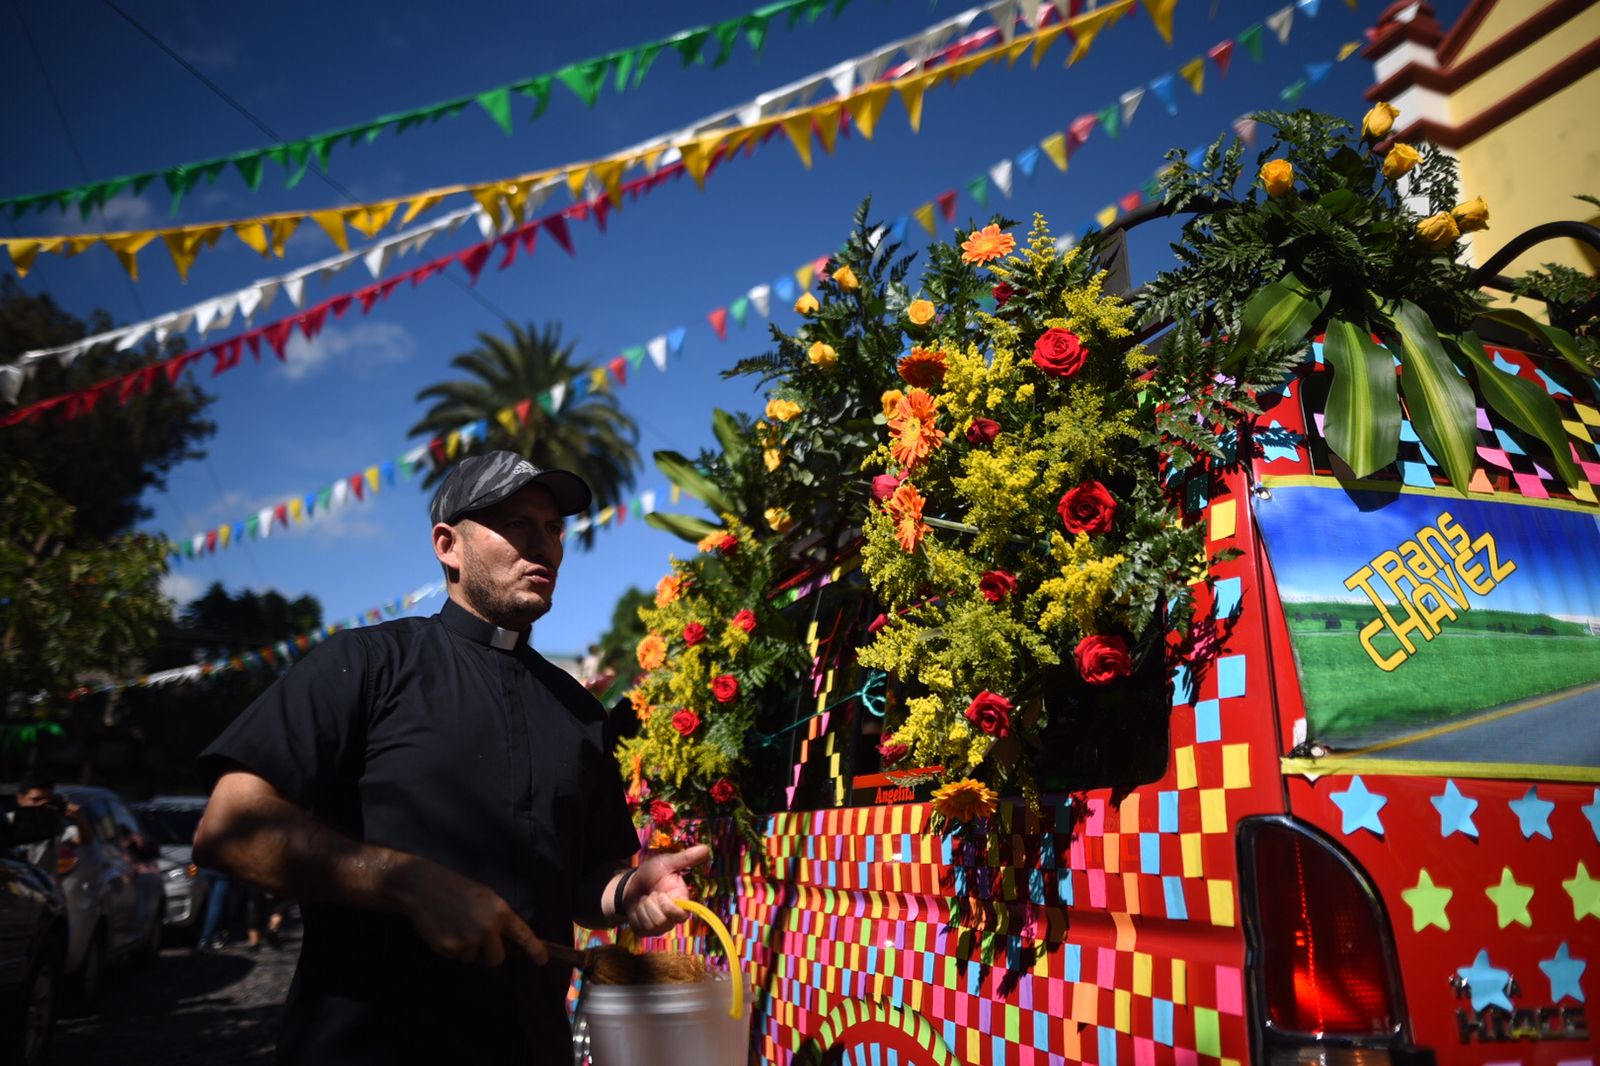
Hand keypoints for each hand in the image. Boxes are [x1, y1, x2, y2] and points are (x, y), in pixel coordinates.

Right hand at [393, 858, 546, 966]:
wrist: (424, 887)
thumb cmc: (457, 889)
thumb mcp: (486, 898)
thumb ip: (499, 918)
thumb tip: (508, 942)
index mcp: (500, 912)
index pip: (523, 936)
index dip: (535, 950)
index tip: (542, 960)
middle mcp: (487, 928)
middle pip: (497, 959)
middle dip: (489, 954)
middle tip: (477, 937)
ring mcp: (467, 940)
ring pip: (473, 959)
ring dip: (467, 949)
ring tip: (456, 926)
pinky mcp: (449, 948)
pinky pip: (456, 957)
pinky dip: (451, 948)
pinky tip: (445, 929)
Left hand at [623, 844, 710, 934]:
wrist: (630, 885)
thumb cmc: (651, 873)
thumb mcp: (666, 863)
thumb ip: (685, 859)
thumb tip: (706, 848)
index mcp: (681, 900)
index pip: (682, 915)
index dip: (670, 907)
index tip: (660, 895)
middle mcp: (673, 916)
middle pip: (664, 920)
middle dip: (652, 905)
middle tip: (651, 894)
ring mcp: (660, 925)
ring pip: (652, 924)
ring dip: (643, 909)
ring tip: (645, 899)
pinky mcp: (647, 931)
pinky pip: (642, 928)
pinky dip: (637, 916)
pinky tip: (638, 908)